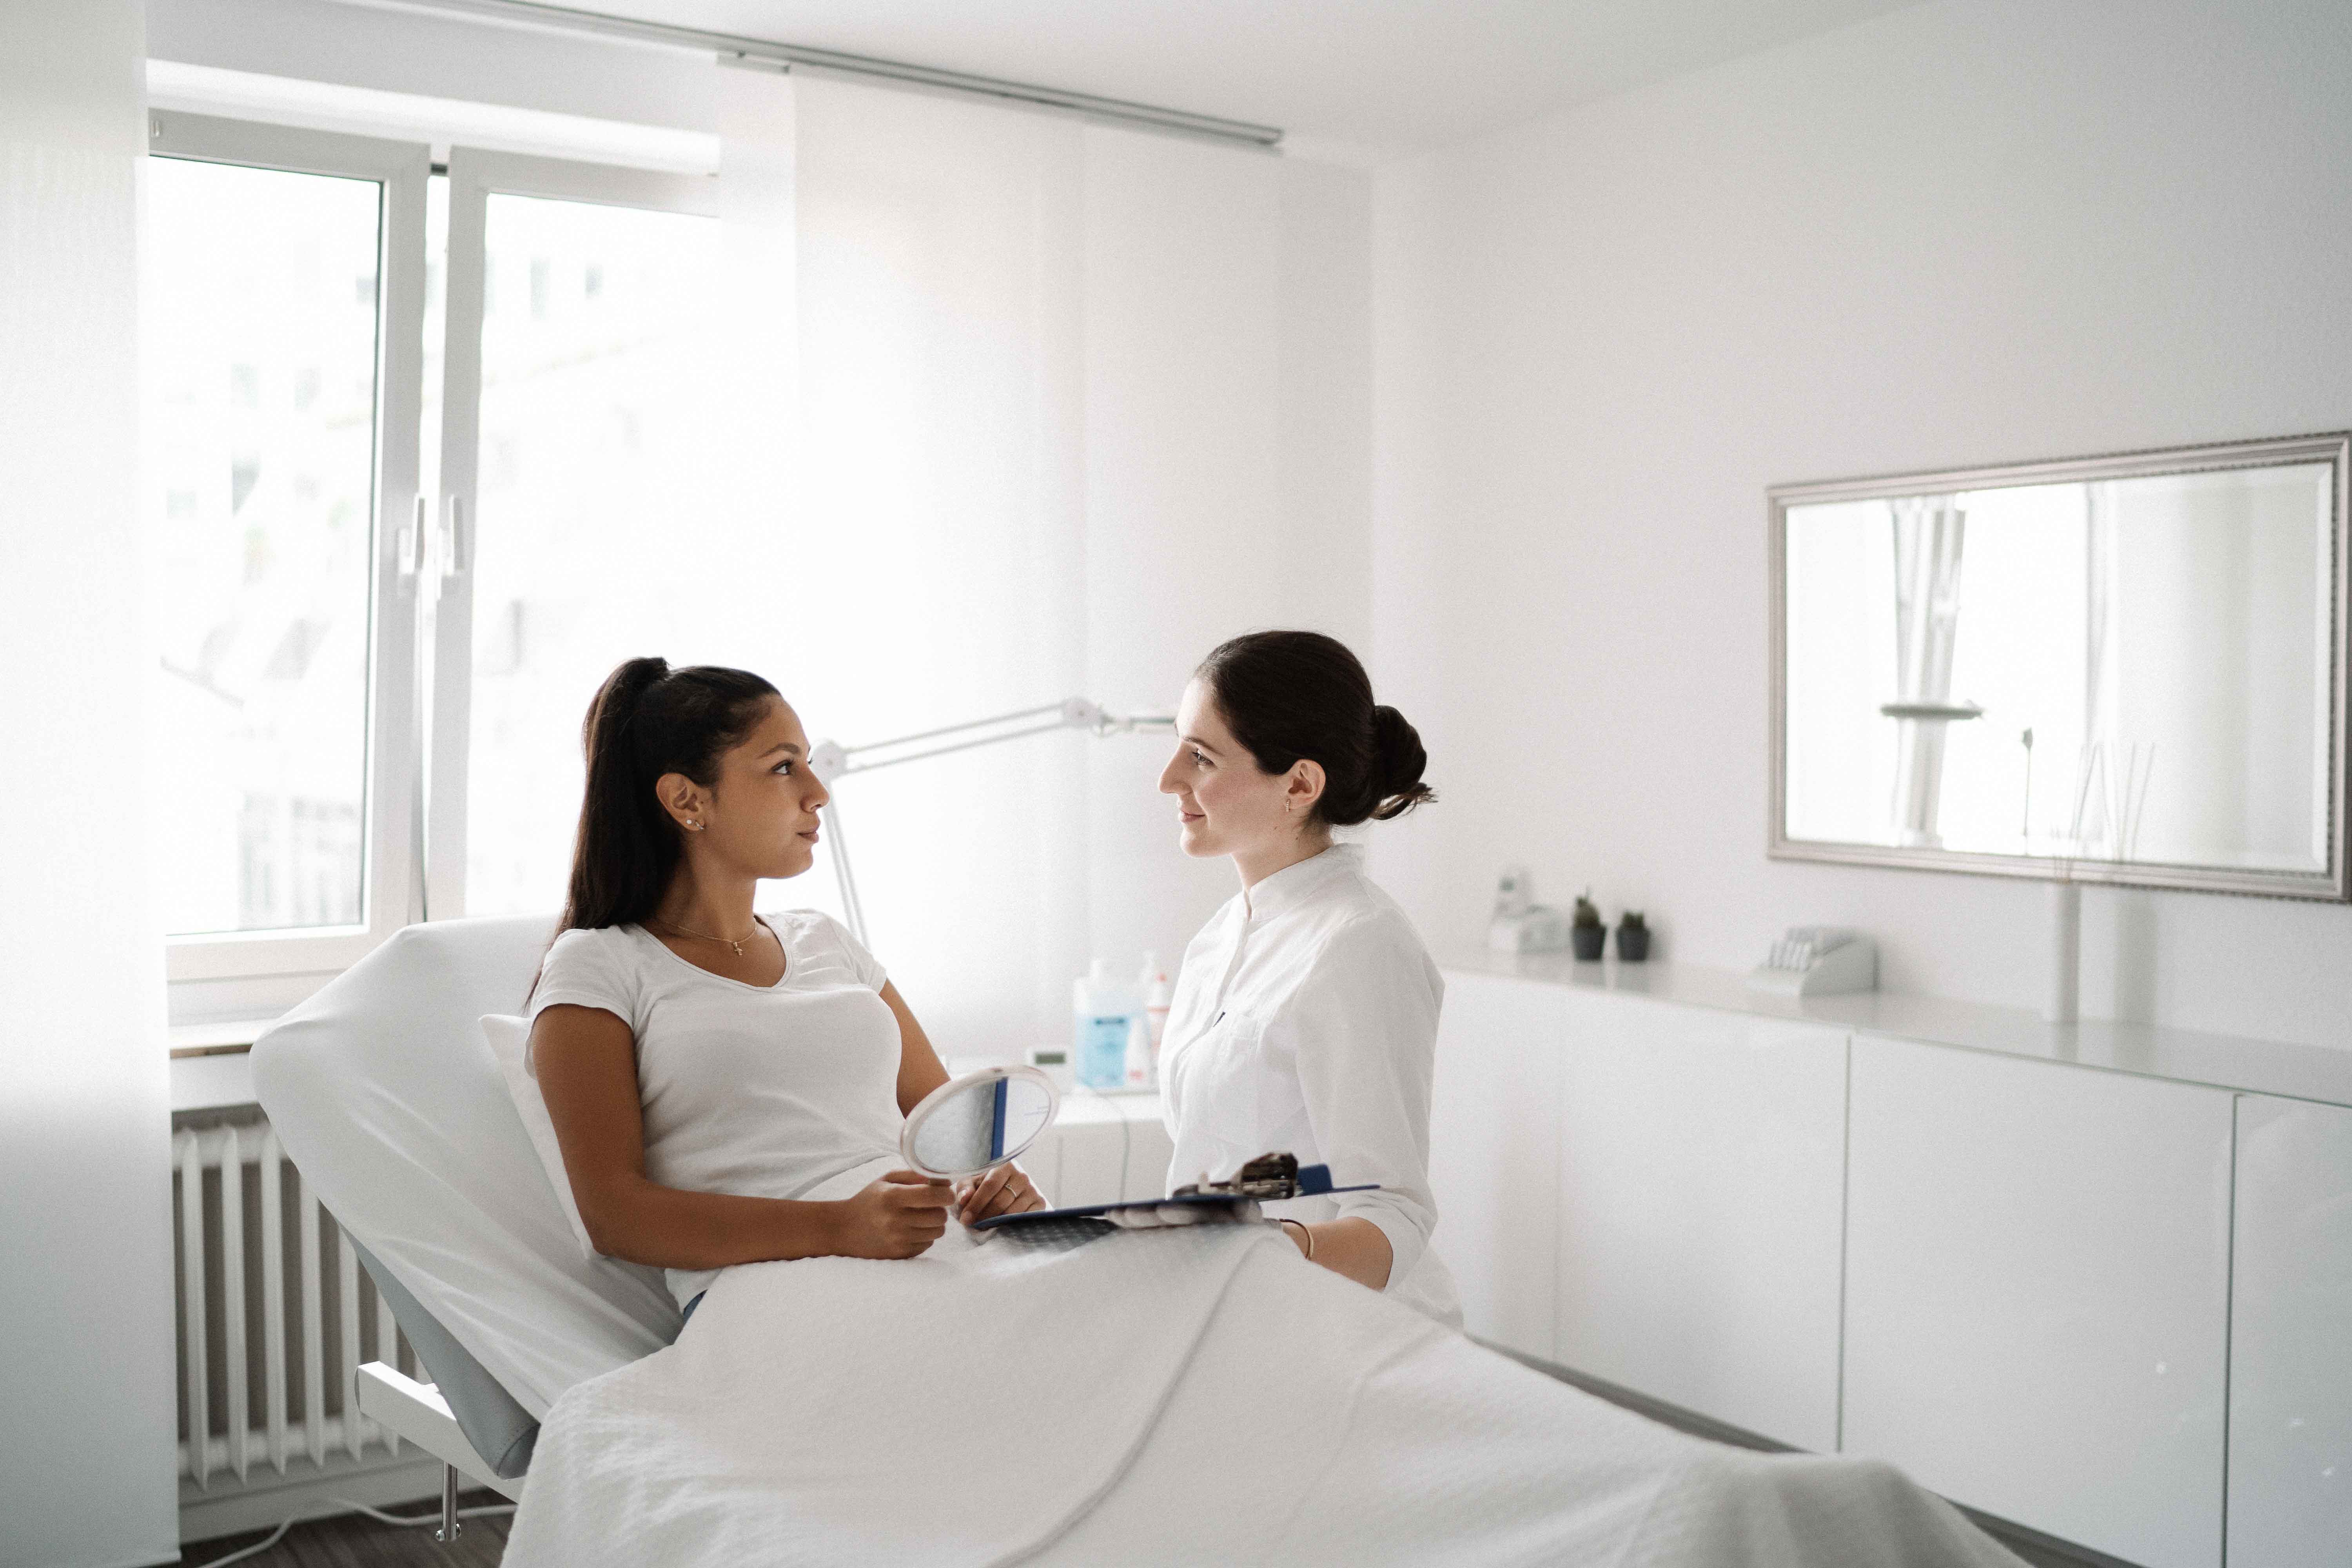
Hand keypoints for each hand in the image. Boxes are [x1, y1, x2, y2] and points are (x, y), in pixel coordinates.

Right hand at [834, 1170, 955, 1258]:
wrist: (843, 1229)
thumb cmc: (869, 1200)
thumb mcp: (886, 1180)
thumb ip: (914, 1175)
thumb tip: (943, 1180)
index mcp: (893, 1197)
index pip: (934, 1196)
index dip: (946, 1193)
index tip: (945, 1192)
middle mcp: (896, 1220)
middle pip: (940, 1216)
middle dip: (941, 1208)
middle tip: (932, 1205)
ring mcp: (898, 1240)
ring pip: (938, 1232)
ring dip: (934, 1224)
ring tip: (921, 1217)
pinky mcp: (900, 1254)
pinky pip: (927, 1245)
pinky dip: (925, 1237)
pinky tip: (912, 1230)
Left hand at [955, 1161, 1047, 1224]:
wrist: (1008, 1191)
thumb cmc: (987, 1187)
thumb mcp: (973, 1183)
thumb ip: (965, 1189)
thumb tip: (964, 1198)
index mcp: (1005, 1167)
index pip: (990, 1185)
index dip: (976, 1203)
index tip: (966, 1218)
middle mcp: (1022, 1177)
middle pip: (1000, 1201)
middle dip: (984, 1216)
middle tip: (972, 1226)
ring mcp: (1033, 1191)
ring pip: (1011, 1212)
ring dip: (995, 1223)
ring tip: (983, 1228)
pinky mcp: (1040, 1204)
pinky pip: (1024, 1219)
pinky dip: (1011, 1226)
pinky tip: (1000, 1228)